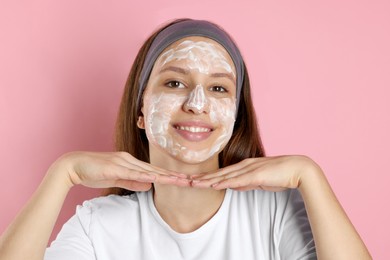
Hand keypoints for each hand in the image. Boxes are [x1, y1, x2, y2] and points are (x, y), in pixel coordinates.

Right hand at [51, 151, 190, 190]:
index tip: (182, 180)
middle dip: (172, 175)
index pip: (153, 170)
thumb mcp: (117, 178)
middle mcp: (129, 160)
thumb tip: (149, 186)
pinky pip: (132, 172)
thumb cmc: (94, 171)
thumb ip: (133, 182)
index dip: (168, 175)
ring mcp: (123, 162)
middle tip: (189, 180)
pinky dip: (144, 176)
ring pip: (147, 171)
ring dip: (164, 176)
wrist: (74, 165)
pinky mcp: (114, 167)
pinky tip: (155, 178)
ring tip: (179, 180)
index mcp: (131, 162)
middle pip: (155, 169)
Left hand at [191, 155, 316, 190]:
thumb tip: (233, 186)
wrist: (297, 169)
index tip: (194, 180)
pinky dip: (224, 182)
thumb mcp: (258, 181)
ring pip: (224, 176)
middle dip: (202, 177)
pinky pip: (237, 180)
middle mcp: (243, 165)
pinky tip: (214, 184)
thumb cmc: (279, 175)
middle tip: (186, 181)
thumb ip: (245, 182)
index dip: (207, 177)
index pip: (222, 173)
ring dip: (208, 180)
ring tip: (194, 183)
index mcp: (244, 166)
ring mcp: (249, 169)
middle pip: (218, 173)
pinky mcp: (255, 174)